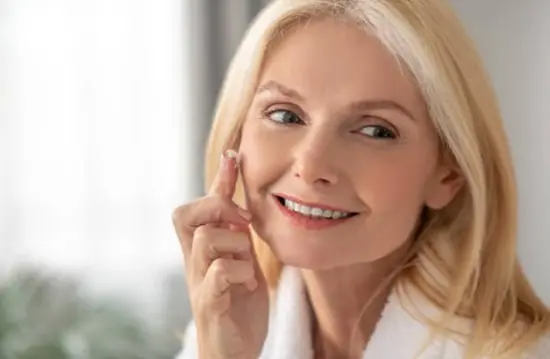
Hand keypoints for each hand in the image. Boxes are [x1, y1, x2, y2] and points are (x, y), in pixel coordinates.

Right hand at [172, 150, 268, 358]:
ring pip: (205, 239)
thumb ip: (239, 238)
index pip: (203, 206)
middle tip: (242, 222)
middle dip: (216, 206)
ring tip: (248, 263)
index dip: (219, 179)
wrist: (235, 352)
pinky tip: (249, 283)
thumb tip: (242, 206)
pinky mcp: (209, 304)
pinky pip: (219, 273)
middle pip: (184, 214)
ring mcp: (199, 283)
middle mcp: (195, 263)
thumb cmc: (239, 307)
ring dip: (235, 244)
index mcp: (206, 250)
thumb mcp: (244, 263)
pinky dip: (240, 272)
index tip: (233, 154)